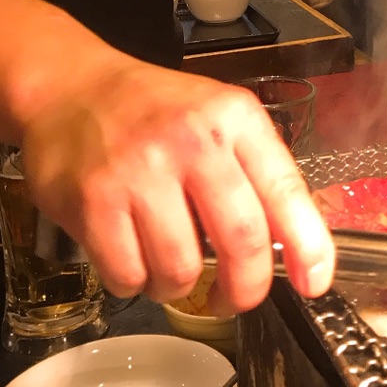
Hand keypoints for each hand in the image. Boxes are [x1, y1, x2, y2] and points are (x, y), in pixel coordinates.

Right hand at [20, 57, 334, 311]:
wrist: (71, 88)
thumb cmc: (155, 110)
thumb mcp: (218, 117)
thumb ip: (256, 170)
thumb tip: (300, 242)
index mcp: (234, 117)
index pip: (285, 188)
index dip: (309, 244)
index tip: (314, 281)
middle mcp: (193, 139)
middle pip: (242, 239)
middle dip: (245, 288)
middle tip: (236, 298)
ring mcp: (141, 170)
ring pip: (182, 270)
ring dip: (179, 286)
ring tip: (170, 261)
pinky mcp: (94, 201)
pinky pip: (129, 276)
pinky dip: (134, 281)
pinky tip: (132, 254)